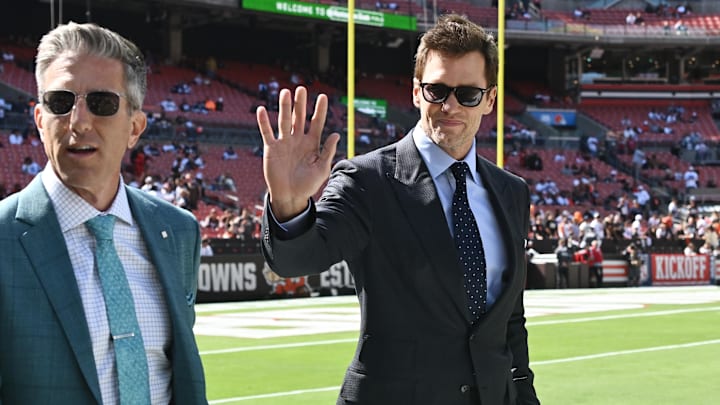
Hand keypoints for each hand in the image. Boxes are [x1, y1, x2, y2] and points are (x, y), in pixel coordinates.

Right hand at [256, 86, 339, 220]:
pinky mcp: (271, 148)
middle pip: (299, 117)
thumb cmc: (308, 185)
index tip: (322, 96)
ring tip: (285, 92)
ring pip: (284, 121)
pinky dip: (264, 122)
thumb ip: (328, 151)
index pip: (316, 123)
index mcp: (312, 143)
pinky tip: (262, 110)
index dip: (320, 110)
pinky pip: (267, 132)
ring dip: (284, 107)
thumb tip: (336, 134)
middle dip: (300, 103)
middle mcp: (298, 140)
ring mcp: (284, 143)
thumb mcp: (322, 169)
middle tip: (301, 89)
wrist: (290, 196)